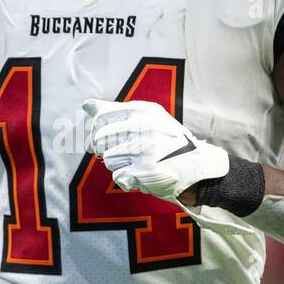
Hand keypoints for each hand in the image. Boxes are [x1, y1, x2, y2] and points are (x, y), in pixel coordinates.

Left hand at [82, 98, 228, 202]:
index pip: (101, 117)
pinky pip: (118, 176)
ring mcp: (144, 149)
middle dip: (107, 149)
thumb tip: (86, 104)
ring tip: (138, 163)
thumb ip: (115, 111)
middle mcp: (143, 127)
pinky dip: (127, 180)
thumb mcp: (148, 119)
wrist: (197, 167)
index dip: (99, 130)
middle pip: (100, 139)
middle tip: (125, 153)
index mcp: (143, 111)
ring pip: (108, 159)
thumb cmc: (167, 142)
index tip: (110, 137)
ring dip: (119, 165)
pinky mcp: (145, 170)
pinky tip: (142, 175)